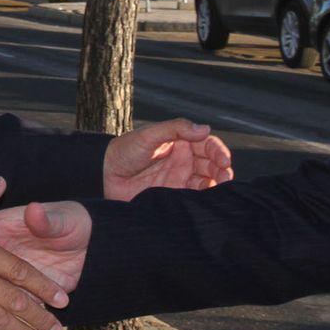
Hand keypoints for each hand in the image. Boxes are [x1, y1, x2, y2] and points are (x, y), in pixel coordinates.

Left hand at [103, 118, 232, 201]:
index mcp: (179, 141)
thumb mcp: (148, 135)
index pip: (207, 144)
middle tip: (226, 178)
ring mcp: (180, 178)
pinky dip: (205, 198)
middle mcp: (184, 160)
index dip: (218, 152)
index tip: (224, 161)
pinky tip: (209, 201)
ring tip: (221, 190)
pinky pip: (195, 197)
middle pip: (212, 163)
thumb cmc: (123, 151)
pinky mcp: (175, 196)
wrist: (103, 176)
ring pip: (207, 181)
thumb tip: (205, 128)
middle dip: (222, 170)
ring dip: (217, 185)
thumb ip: (175, 129)